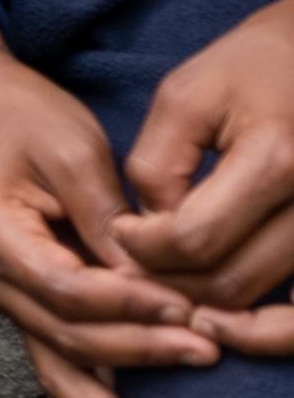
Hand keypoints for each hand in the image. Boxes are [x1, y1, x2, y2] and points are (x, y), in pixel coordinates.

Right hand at [0, 0, 211, 397]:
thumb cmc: (25, 121)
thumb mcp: (73, 152)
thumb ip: (106, 220)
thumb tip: (146, 283)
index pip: (64, 288)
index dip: (125, 304)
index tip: (181, 305)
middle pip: (65, 333)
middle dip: (137, 346)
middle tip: (202, 348)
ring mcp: (1, 294)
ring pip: (59, 356)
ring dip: (118, 380)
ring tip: (172, 374)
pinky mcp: (23, 301)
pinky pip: (58, 352)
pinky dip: (95, 381)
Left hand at [122, 0, 293, 346]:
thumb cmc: (253, 67)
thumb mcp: (186, 95)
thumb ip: (157, 164)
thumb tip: (145, 231)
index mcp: (276, 161)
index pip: (193, 237)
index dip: (142, 246)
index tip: (120, 232)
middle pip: (230, 281)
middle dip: (169, 282)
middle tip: (135, 266)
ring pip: (266, 309)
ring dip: (211, 307)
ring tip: (172, 291)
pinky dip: (269, 330)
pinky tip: (227, 320)